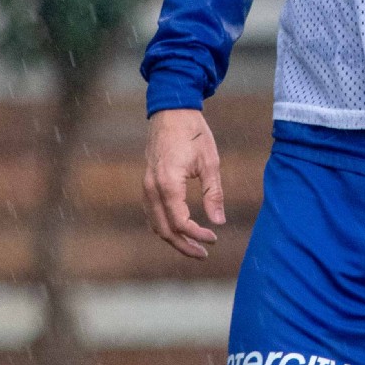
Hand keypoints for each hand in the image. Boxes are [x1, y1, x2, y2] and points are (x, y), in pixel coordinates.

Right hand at [142, 108, 226, 260]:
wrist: (171, 110)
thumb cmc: (193, 133)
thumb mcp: (210, 162)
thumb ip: (213, 194)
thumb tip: (219, 222)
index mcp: (168, 184)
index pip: (180, 223)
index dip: (197, 235)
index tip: (214, 238)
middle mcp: (152, 188)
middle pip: (164, 230)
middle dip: (184, 246)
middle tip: (204, 254)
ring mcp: (146, 186)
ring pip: (155, 224)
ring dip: (173, 239)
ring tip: (194, 247)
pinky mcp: (146, 183)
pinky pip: (151, 213)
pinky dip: (164, 226)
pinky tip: (180, 230)